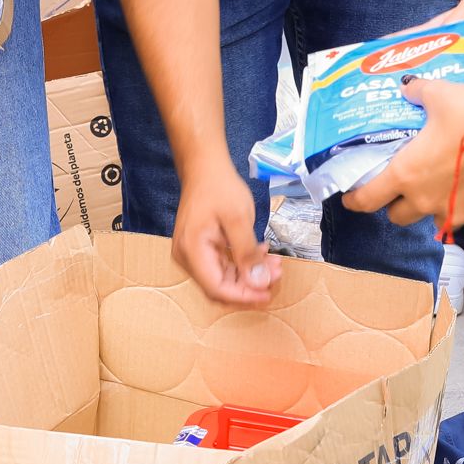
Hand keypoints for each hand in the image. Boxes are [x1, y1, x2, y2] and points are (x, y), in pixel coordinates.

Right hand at [172, 156, 279, 307]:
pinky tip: (261, 253)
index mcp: (192, 251)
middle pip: (219, 286)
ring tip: (274, 263)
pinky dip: (243, 263)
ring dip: (249, 274)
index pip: (217, 288)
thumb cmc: (218, 187)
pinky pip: (223, 265)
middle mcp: (188, 258)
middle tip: (276, 274)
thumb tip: (258, 283)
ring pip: (223, 277)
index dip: (244, 296)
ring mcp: (193, 254)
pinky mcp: (202, 248)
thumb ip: (247, 253)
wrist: (204, 166)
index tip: (268, 293)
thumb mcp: (238, 218)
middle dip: (249, 285)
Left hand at [343, 78, 463, 232]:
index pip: (368, 200)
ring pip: (433, 220)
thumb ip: (418, 94)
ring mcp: (456, 212)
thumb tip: (407, 87)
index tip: (351, 199)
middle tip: (404, 187)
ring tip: (443, 186)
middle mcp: (426, 200)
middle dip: (397, 204)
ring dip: (431, 207)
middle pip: (398, 216)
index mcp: (406, 174)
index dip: (355, 201)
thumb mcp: (440, 95)